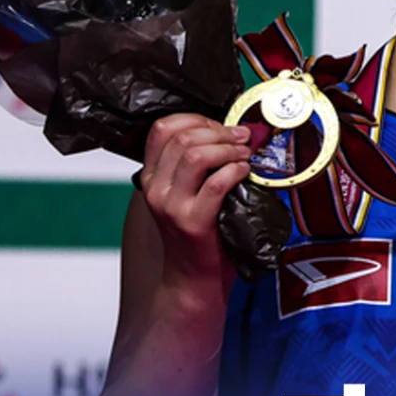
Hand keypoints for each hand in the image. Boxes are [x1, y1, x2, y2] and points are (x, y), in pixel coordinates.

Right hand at [138, 113, 250, 291]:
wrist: (192, 277)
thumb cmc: (197, 232)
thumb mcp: (185, 193)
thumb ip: (195, 165)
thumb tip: (230, 132)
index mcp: (151, 176)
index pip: (162, 129)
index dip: (195, 119)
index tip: (219, 126)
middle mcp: (155, 188)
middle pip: (183, 138)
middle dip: (219, 131)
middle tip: (241, 138)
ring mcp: (171, 205)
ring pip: (196, 156)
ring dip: (228, 149)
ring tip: (244, 154)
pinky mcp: (193, 221)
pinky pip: (216, 183)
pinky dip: (235, 170)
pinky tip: (244, 172)